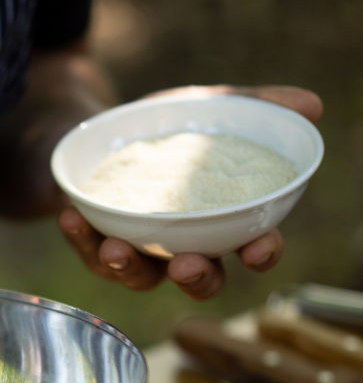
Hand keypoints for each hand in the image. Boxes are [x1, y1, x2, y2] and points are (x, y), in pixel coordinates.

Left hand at [58, 83, 323, 300]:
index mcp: (219, 220)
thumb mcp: (206, 107)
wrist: (95, 129)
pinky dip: (80, 238)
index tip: (258, 247)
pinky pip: (87, 251)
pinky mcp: (93, 242)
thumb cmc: (164, 127)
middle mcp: (181, 244)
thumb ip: (255, 105)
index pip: (251, 247)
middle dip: (197, 278)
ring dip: (129, 267)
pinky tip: (71, 217)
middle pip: (200, 279)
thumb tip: (310, 103)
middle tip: (186, 265)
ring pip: (139, 276)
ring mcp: (137, 248)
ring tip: (116, 249)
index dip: (261, 252)